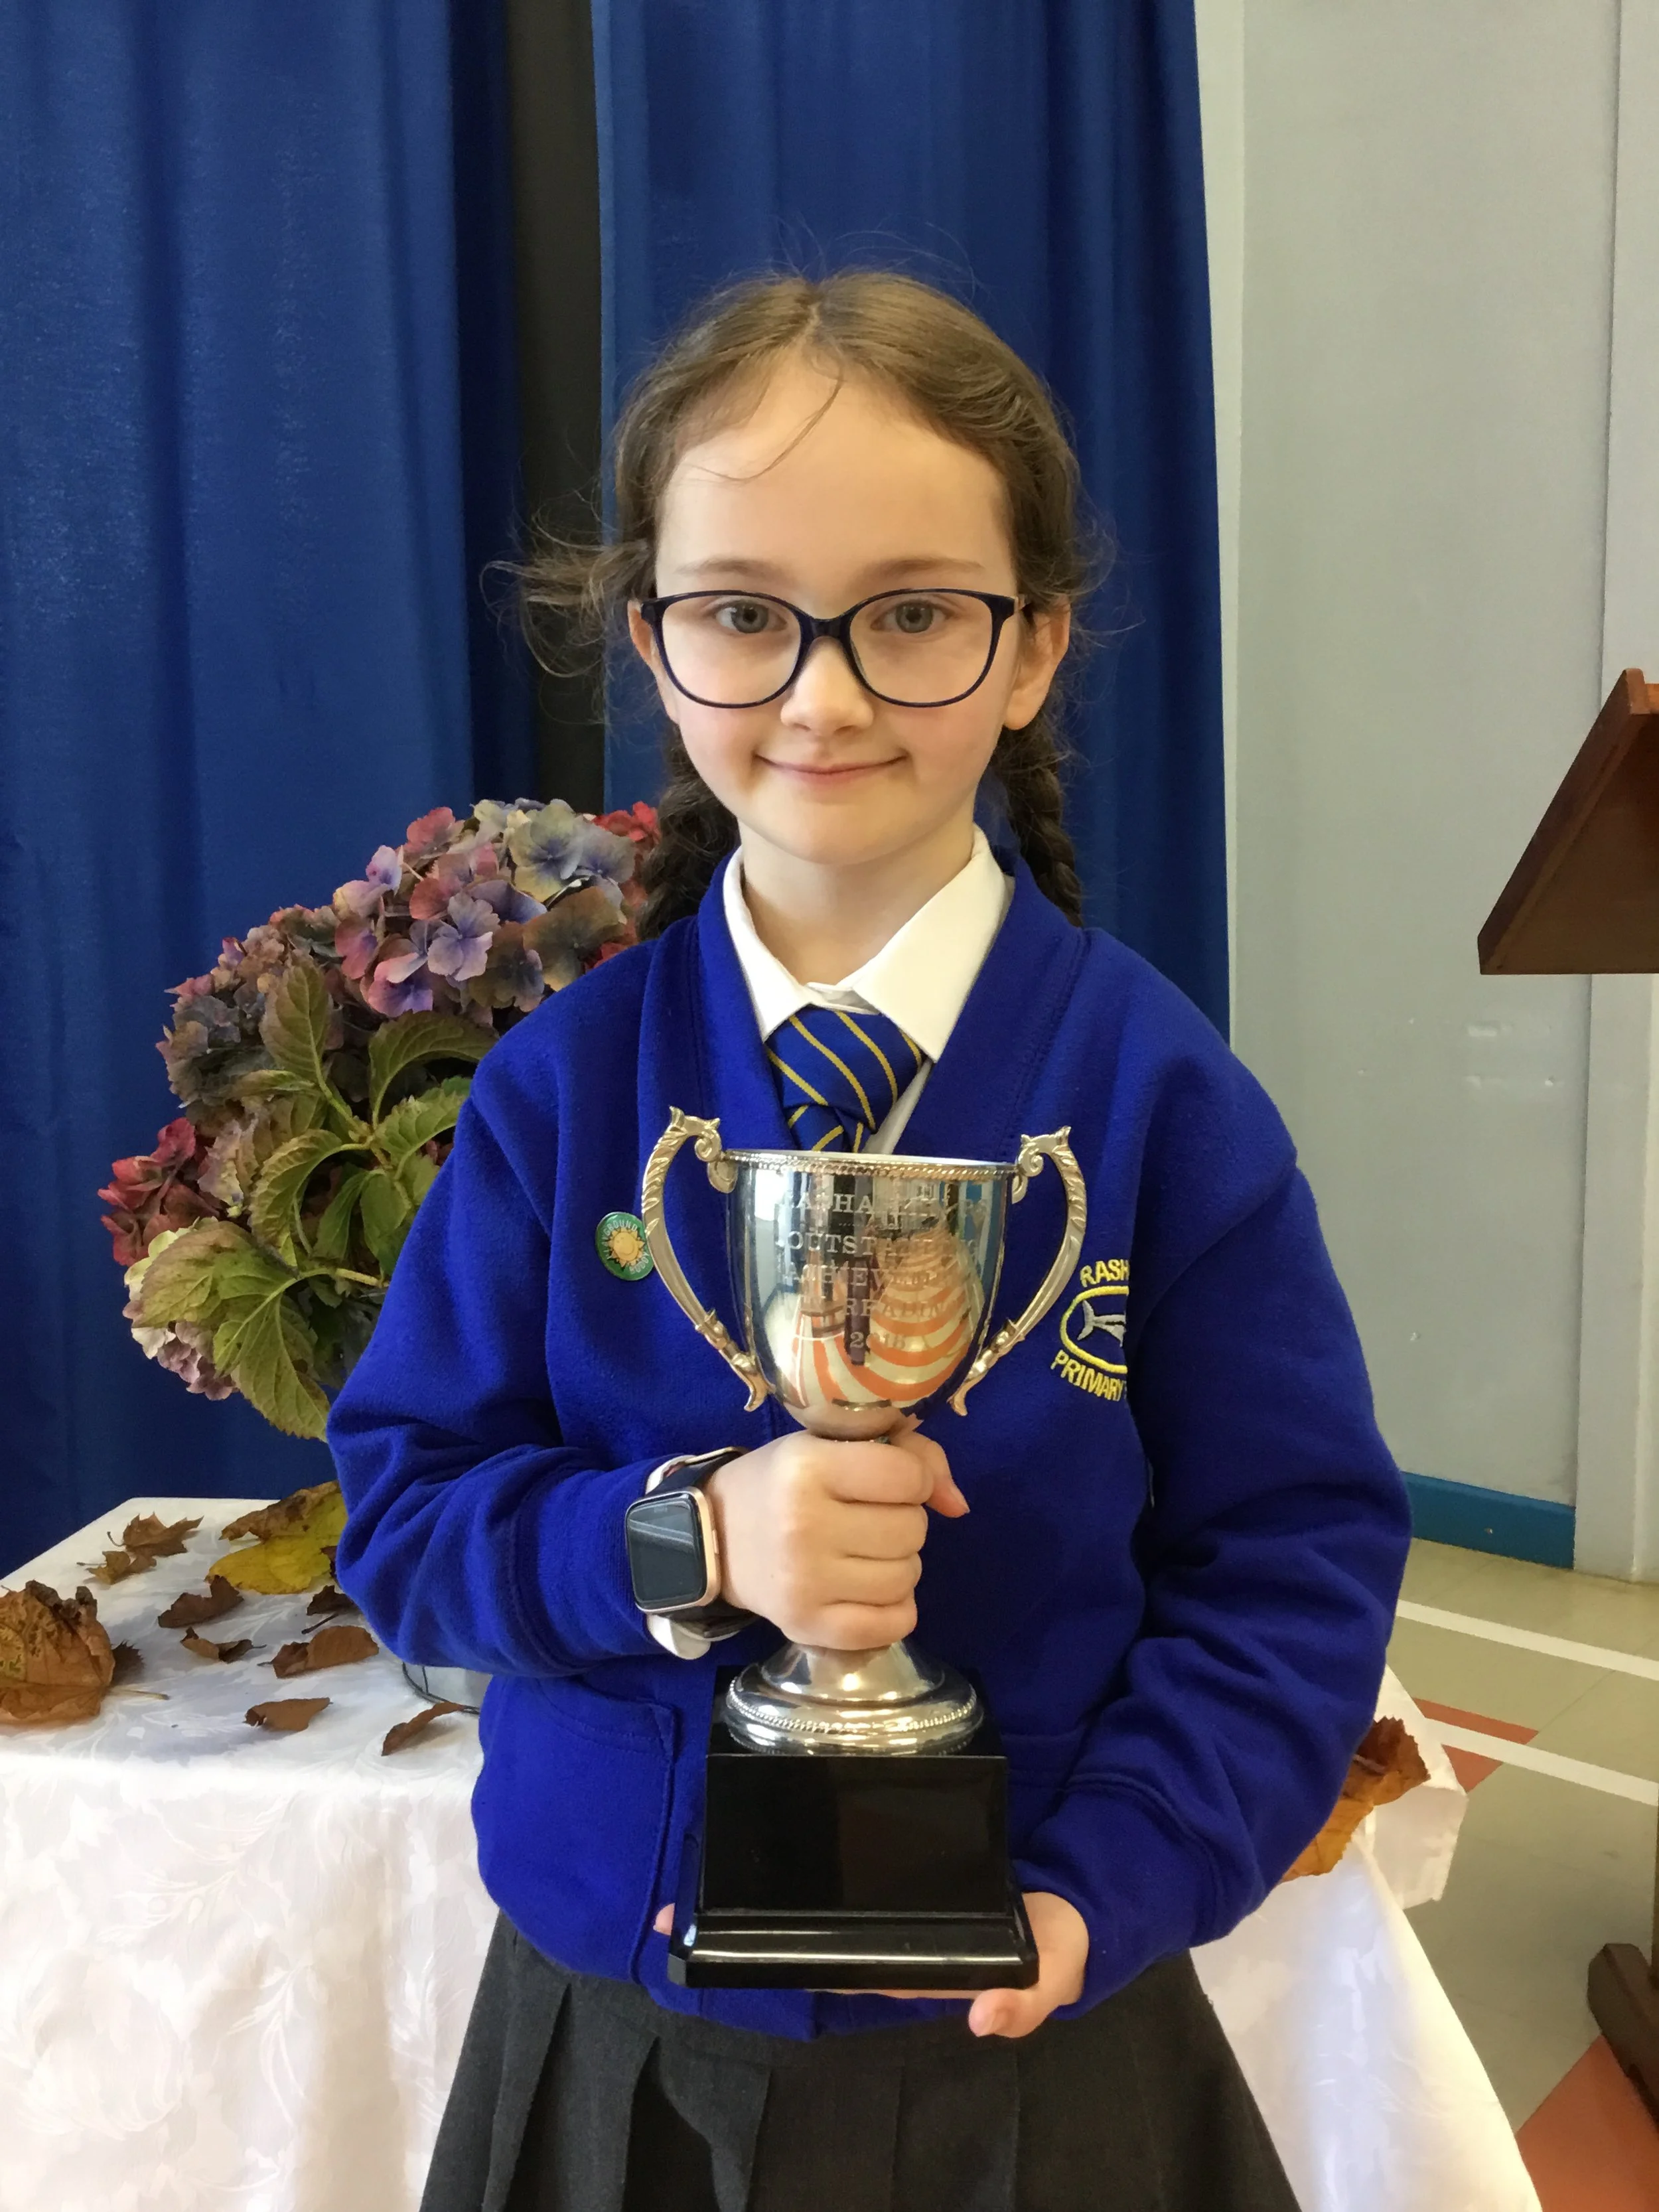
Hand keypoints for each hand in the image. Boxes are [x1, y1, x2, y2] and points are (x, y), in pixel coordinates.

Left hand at [648, 1889, 1087, 2038]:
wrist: (1068, 1887)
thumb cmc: (1047, 1931)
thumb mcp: (1056, 1961)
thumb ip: (1035, 1988)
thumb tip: (988, 2017)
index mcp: (905, 1965)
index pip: (829, 1967)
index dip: (772, 1958)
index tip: (708, 1946)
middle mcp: (879, 1941)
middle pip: (797, 1938)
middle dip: (732, 1928)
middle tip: (666, 1910)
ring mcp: (874, 1902)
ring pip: (797, 1903)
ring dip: (739, 1892)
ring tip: (675, 1878)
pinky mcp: (880, 1856)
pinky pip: (821, 1861)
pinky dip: (774, 1850)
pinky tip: (731, 1827)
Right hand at [704, 1420, 967, 1650]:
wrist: (714, 1538)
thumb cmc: (784, 1482)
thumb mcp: (832, 1445)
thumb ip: (910, 1456)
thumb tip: (959, 1506)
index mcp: (807, 1468)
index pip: (907, 1477)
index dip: (915, 1479)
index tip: (893, 1482)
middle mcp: (803, 1526)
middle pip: (911, 1529)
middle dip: (904, 1521)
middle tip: (868, 1518)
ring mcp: (804, 1583)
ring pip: (907, 1577)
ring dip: (899, 1564)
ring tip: (863, 1552)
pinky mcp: (806, 1626)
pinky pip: (893, 1625)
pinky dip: (895, 1609)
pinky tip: (868, 1589)